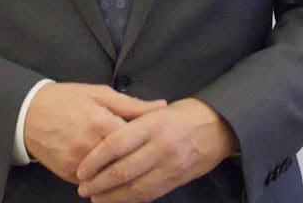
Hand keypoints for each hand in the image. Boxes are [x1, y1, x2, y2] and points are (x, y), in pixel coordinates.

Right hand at [23, 82, 167, 183]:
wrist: (27, 113)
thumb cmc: (65, 99)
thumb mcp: (99, 93)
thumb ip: (132, 104)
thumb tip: (162, 107)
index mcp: (101, 123)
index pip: (136, 140)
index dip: (149, 141)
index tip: (157, 139)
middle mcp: (90, 147)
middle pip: (126, 161)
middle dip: (139, 159)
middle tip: (149, 155)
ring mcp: (78, 164)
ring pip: (111, 176)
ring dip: (123, 172)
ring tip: (134, 164)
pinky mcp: (68, 174)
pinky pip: (94, 182)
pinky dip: (105, 178)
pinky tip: (113, 170)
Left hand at [74, 97, 237, 202]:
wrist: (220, 127)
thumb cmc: (186, 114)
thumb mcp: (159, 108)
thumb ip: (133, 116)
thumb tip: (105, 127)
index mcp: (152, 124)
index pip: (116, 144)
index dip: (95, 160)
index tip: (81, 169)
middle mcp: (161, 147)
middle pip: (122, 170)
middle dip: (99, 182)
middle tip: (83, 188)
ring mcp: (170, 166)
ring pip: (135, 188)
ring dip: (112, 196)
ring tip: (95, 199)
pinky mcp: (177, 180)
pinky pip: (150, 194)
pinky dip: (131, 200)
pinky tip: (118, 201)